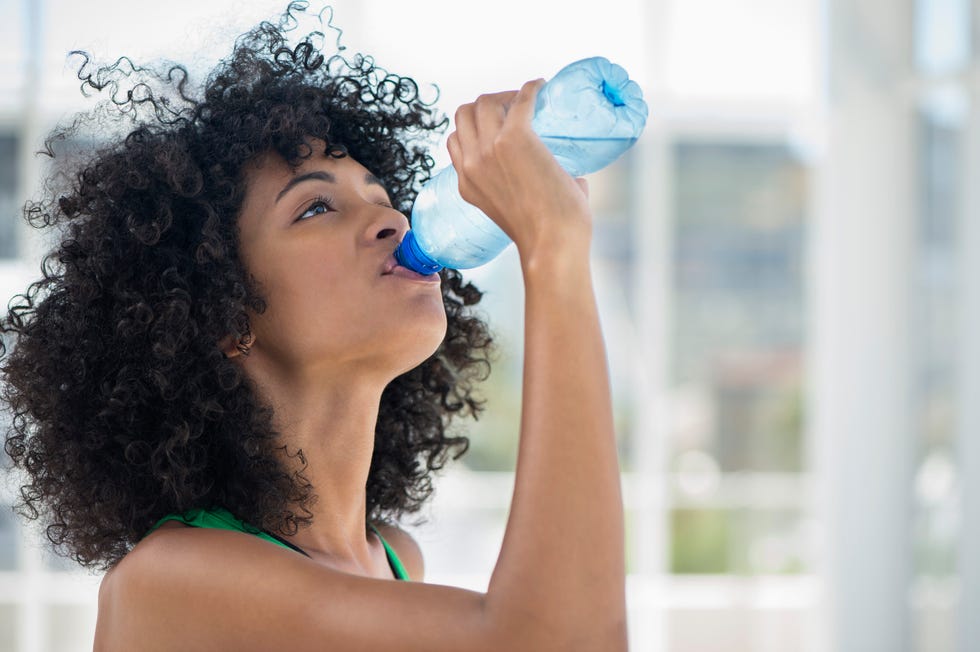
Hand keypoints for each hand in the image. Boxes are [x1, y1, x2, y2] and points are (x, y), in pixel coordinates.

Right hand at [446, 79, 591, 262]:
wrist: (552, 244)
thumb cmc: (547, 237)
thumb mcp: (516, 212)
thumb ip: (533, 193)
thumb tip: (576, 179)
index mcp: (467, 183)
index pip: (456, 139)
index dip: (475, 126)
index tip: (500, 124)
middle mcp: (471, 164)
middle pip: (465, 114)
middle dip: (487, 104)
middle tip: (514, 108)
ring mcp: (489, 150)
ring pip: (485, 101)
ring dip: (505, 94)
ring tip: (526, 98)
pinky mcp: (515, 138)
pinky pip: (519, 99)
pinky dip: (530, 89)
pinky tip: (541, 86)